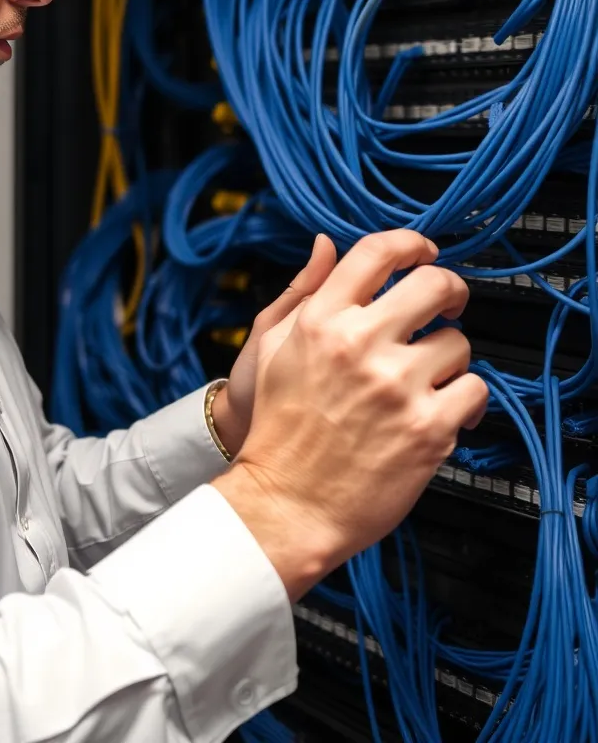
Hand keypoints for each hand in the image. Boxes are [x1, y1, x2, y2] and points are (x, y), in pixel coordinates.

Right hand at [214, 230, 487, 600]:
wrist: (286, 504)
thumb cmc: (279, 430)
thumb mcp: (274, 345)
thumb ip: (305, 290)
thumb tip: (326, 244)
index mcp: (321, 320)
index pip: (377, 252)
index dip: (411, 244)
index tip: (423, 252)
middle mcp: (359, 345)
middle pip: (433, 284)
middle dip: (450, 290)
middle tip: (448, 306)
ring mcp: (396, 386)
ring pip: (458, 343)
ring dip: (449, 358)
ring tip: (429, 379)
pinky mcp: (427, 429)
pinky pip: (474, 390)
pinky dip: (466, 400)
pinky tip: (444, 410)